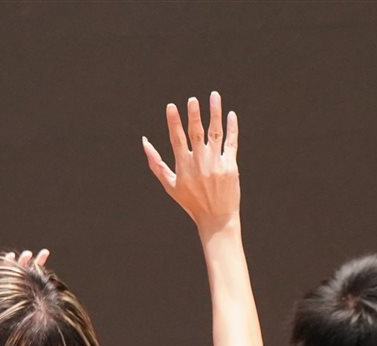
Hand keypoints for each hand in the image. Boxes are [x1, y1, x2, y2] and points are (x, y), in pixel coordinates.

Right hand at [143, 92, 239, 235]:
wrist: (216, 219)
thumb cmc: (191, 202)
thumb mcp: (170, 185)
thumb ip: (156, 163)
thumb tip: (144, 142)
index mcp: (183, 166)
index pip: (177, 139)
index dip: (174, 122)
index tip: (172, 106)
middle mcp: (200, 162)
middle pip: (196, 133)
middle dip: (194, 114)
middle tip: (193, 99)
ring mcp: (216, 163)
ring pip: (215, 133)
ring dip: (215, 113)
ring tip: (214, 96)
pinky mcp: (231, 166)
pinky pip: (231, 142)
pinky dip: (232, 128)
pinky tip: (230, 114)